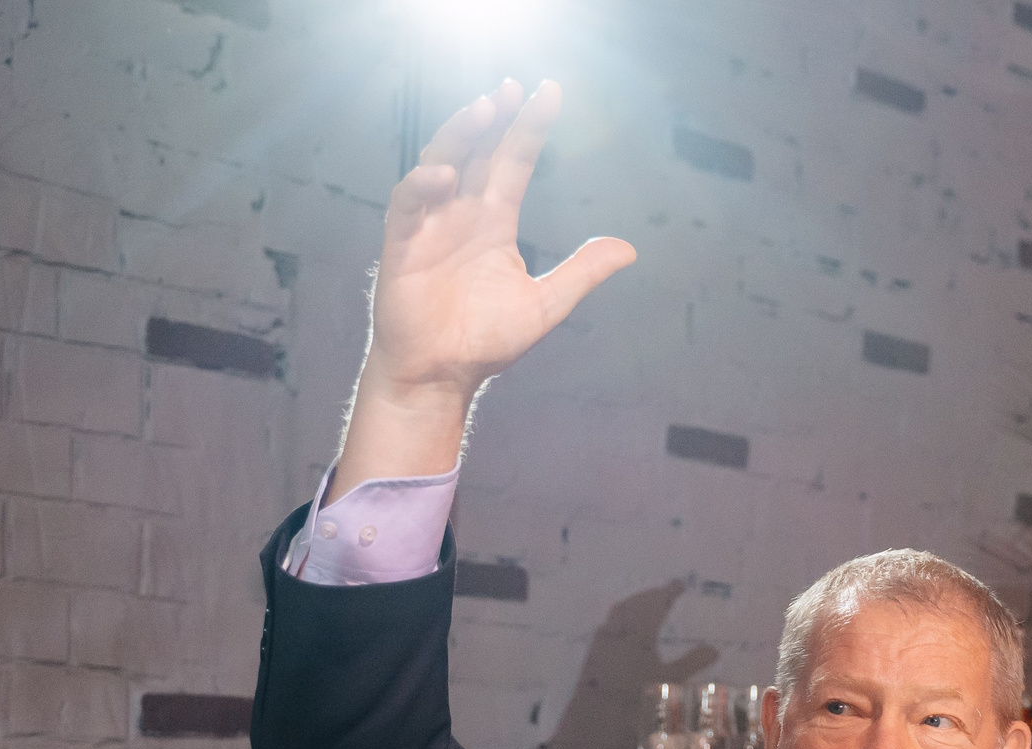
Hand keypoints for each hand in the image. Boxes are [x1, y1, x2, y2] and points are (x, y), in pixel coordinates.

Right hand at [331, 80, 635, 494]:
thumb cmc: (485, 339)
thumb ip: (582, 272)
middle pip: (476, 151)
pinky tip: (444, 175)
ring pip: (440, 164)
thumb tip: (629, 249)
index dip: (528, 128)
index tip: (548, 91)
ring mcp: (430, 226)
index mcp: (494, 221)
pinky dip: (422, 188)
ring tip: (484, 110)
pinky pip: (407, 207)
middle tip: (513, 88)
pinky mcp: (402, 247)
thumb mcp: (547, 303)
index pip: (512, 161)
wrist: (443, 377)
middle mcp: (461, 213)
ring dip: (459, 136)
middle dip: (493, 118)